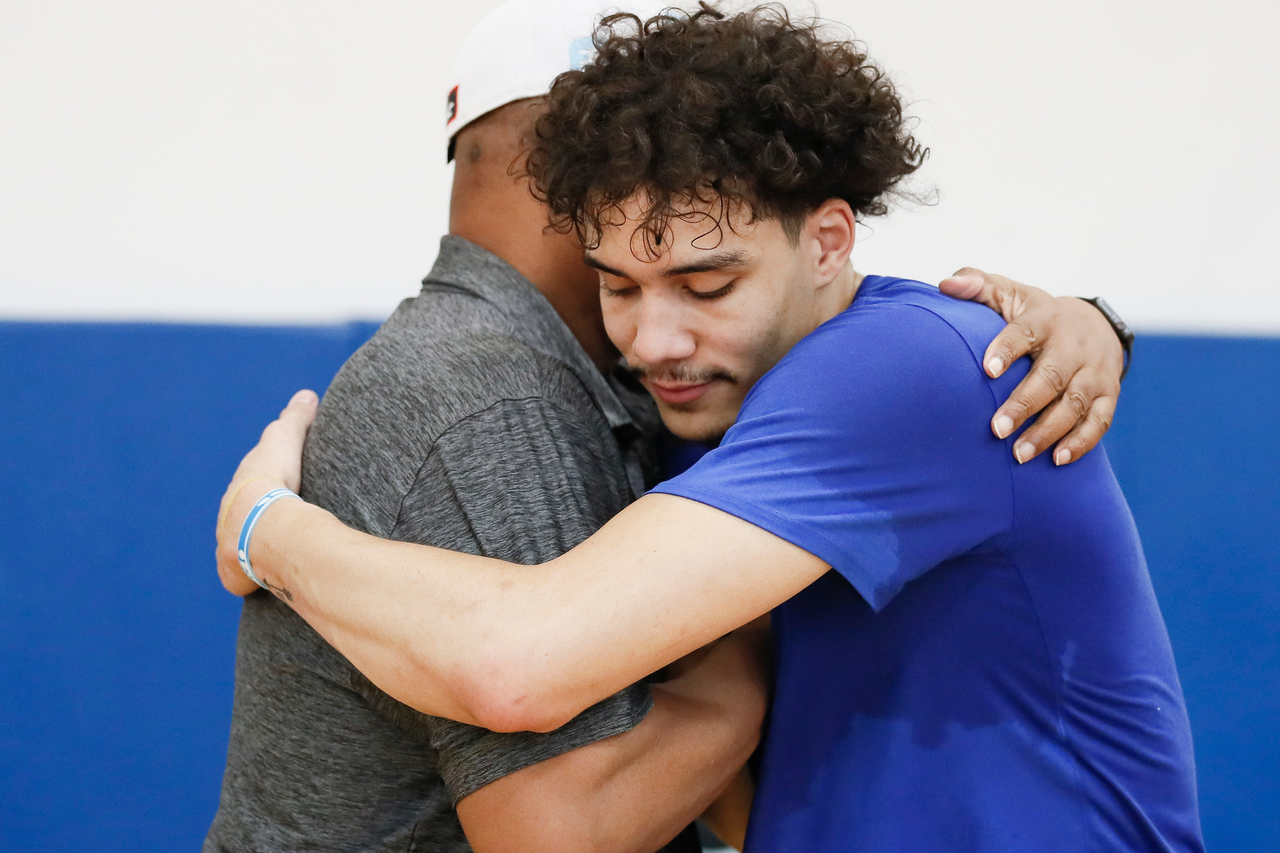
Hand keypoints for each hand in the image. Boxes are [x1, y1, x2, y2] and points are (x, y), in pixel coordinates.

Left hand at [215, 390, 319, 595]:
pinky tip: (262, 580)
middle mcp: (228, 517)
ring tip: (273, 554)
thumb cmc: (272, 478)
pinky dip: (250, 577)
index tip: (275, 486)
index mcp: (239, 487)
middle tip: (275, 522)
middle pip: (240, 517)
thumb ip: (296, 418)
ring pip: (238, 546)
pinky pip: (240, 575)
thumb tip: (307, 394)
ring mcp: (228, 546)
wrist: (257, 520)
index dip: (261, 484)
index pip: (248, 483)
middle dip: (253, 519)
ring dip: (251, 548)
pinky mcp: (234, 572)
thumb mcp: (285, 439)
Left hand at [939, 269, 1123, 465]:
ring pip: (1075, 404)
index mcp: (1045, 319)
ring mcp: (1094, 372)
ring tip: (1019, 454)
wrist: (1094, 322)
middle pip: (1051, 377)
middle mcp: (1073, 346)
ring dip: (1048, 431)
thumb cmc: (1036, 314)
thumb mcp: (1009, 294)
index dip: (1007, 350)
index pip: (1025, 333)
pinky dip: (1081, 442)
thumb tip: (945, 284)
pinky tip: (1058, 459)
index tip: (987, 370)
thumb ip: (976, 286)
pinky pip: (1099, 421)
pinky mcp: (1108, 394)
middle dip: (1024, 405)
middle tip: (996, 429)